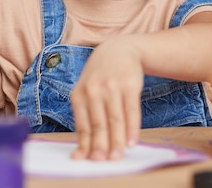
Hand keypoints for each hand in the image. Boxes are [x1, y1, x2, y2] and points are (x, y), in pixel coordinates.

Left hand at [70, 36, 143, 160]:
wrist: (118, 50)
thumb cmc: (100, 77)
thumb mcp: (86, 91)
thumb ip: (85, 116)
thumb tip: (85, 147)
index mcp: (79, 94)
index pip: (83, 125)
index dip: (87, 143)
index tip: (89, 159)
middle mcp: (94, 90)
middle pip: (99, 124)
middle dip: (102, 145)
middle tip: (104, 161)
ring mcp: (112, 86)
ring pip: (115, 120)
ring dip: (118, 140)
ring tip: (119, 155)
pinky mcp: (129, 85)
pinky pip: (131, 111)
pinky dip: (132, 128)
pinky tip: (133, 141)